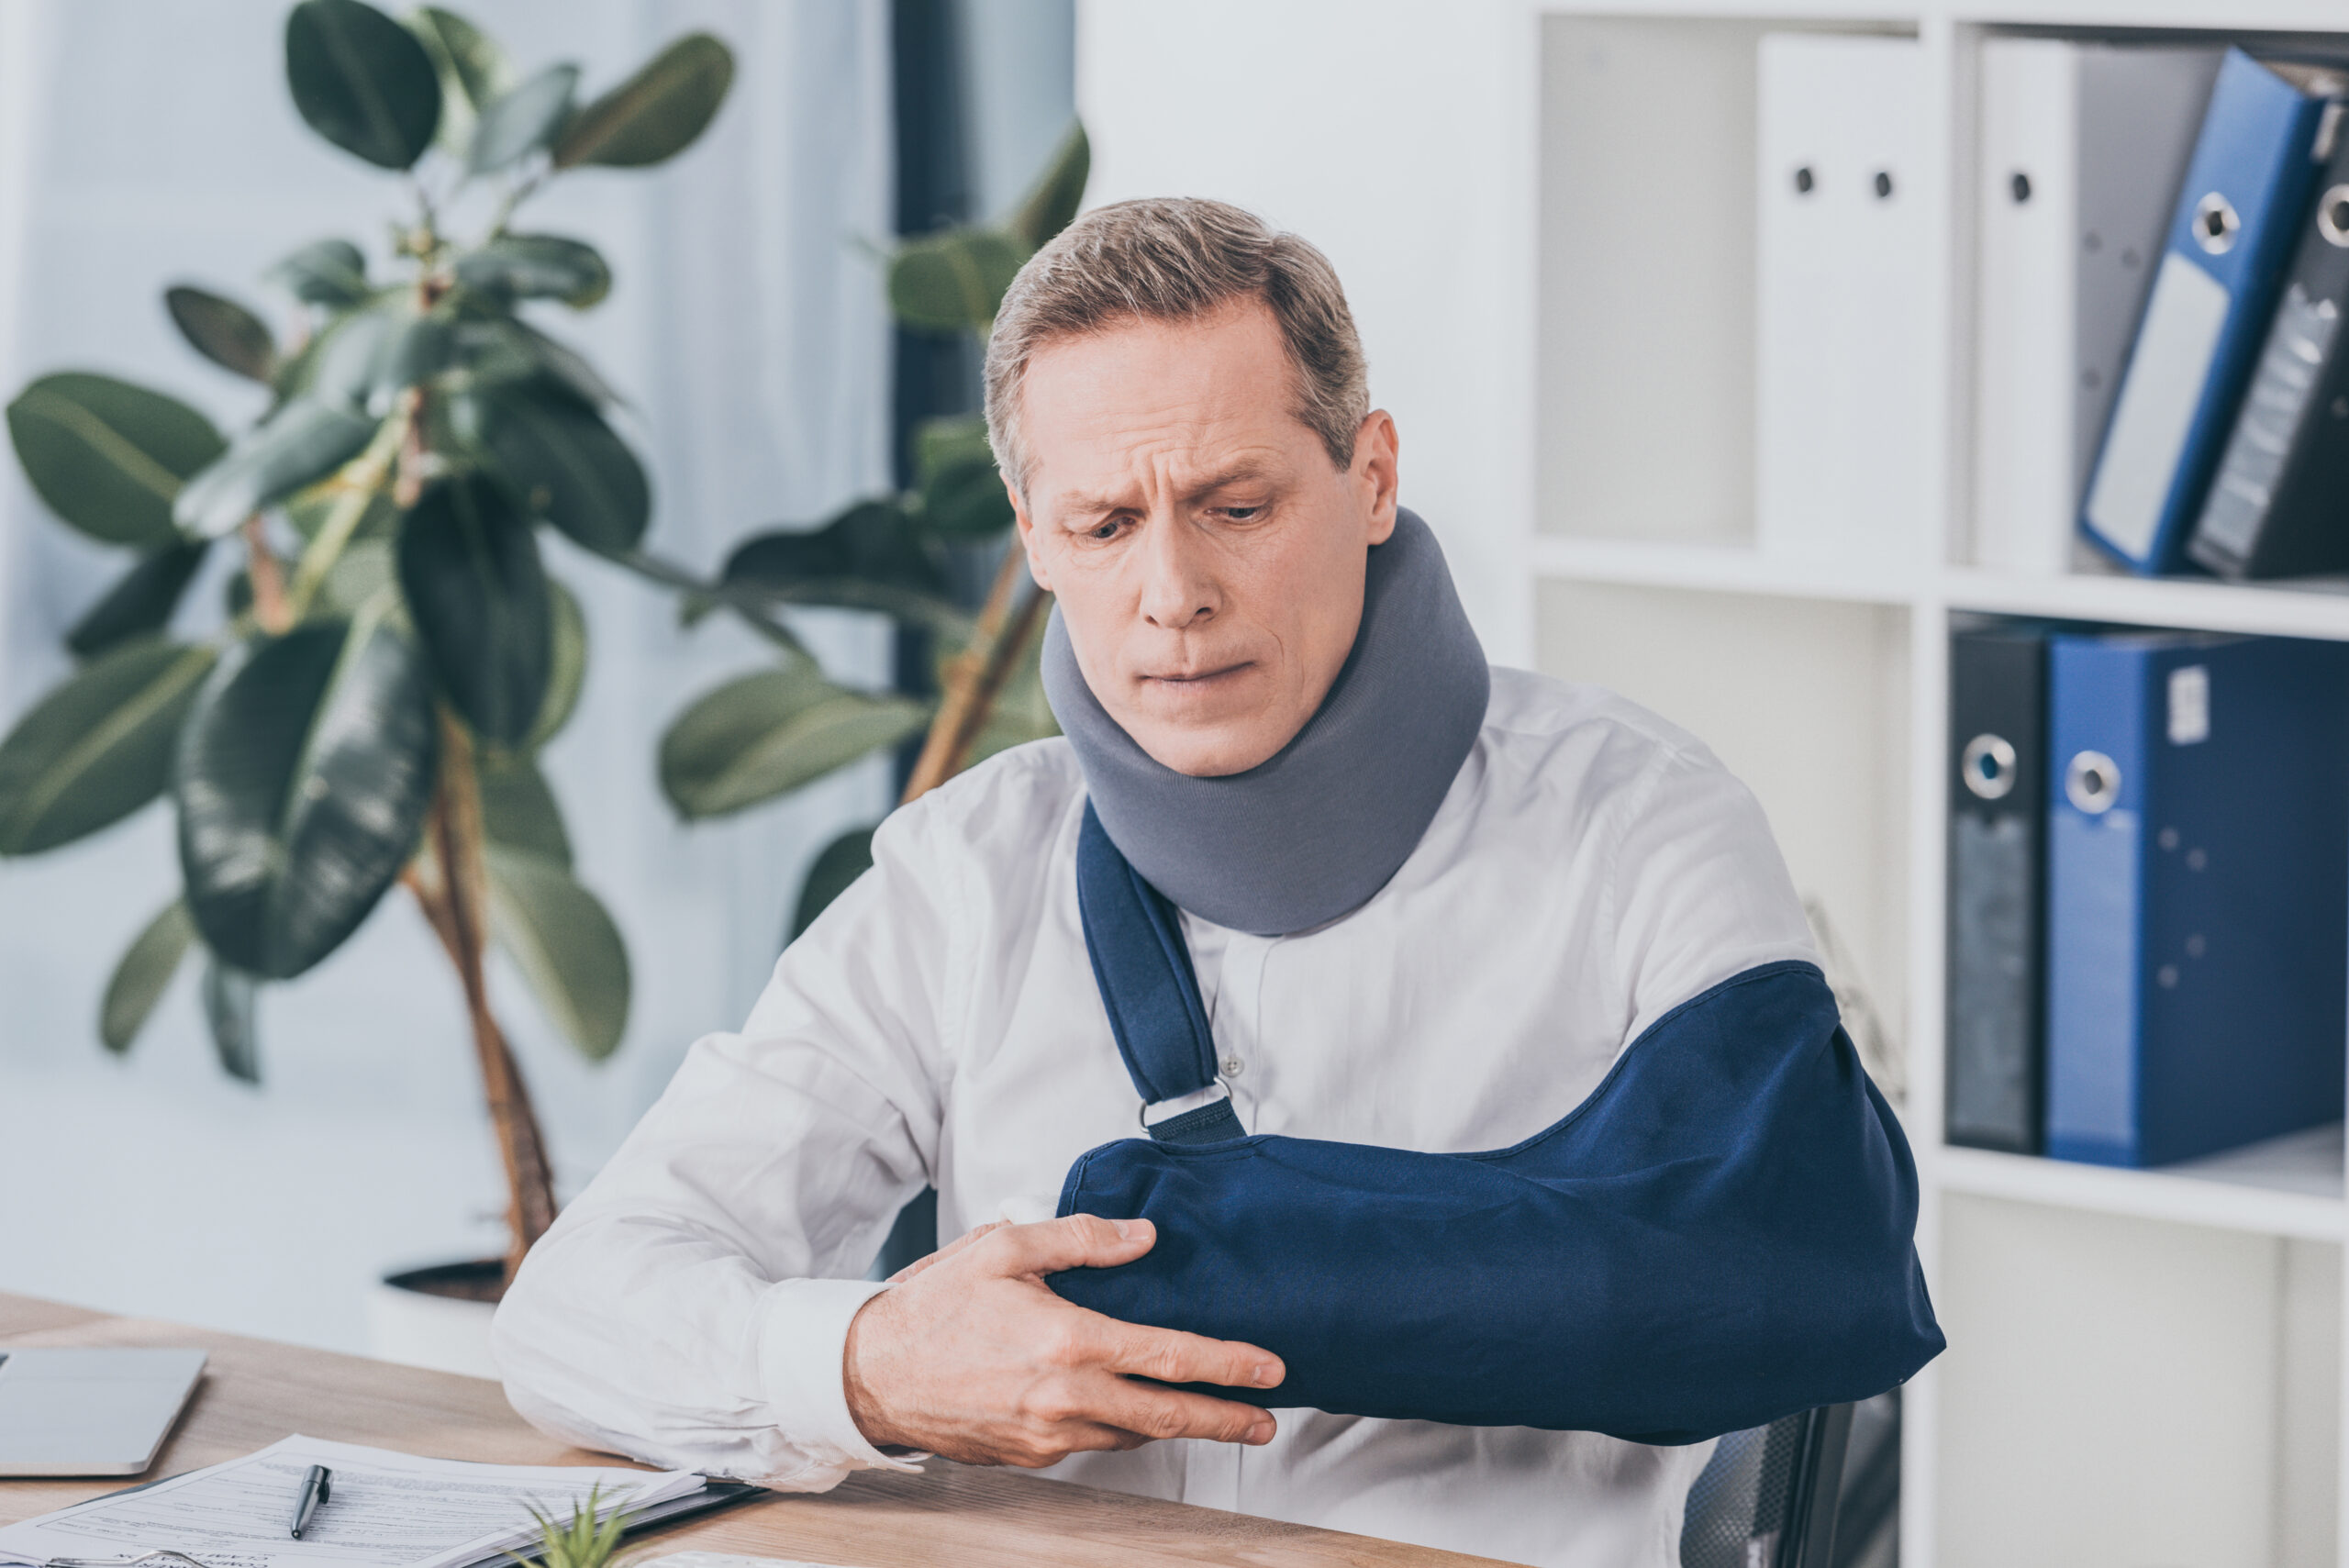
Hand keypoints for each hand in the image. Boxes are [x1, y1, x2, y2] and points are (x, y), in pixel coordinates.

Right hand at [842, 1213, 1284, 1466]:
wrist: (869, 1374)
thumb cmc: (932, 1307)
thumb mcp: (1004, 1249)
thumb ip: (1081, 1239)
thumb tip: (1142, 1236)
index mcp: (1068, 1342)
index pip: (1169, 1357)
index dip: (1227, 1366)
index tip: (1269, 1370)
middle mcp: (1065, 1398)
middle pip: (1166, 1416)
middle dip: (1224, 1419)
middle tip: (1265, 1420)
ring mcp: (1047, 1435)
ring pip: (1130, 1433)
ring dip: (1172, 1424)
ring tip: (1206, 1412)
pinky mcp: (1029, 1454)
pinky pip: (1091, 1442)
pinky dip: (1119, 1427)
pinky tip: (1130, 1410)